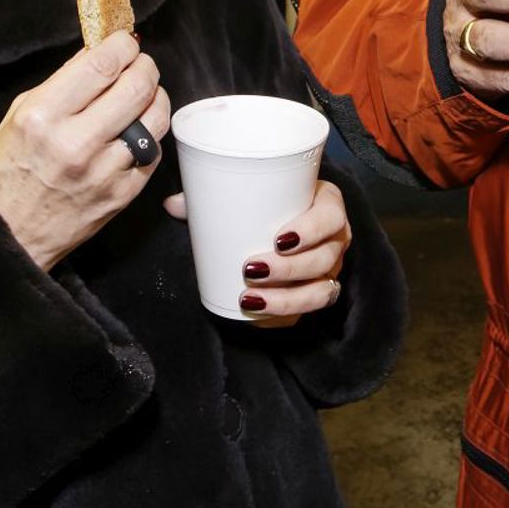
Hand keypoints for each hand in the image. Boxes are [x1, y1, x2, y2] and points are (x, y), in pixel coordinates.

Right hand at [0, 31, 170, 270]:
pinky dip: (149, 134)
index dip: (123, 45)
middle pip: (137, 86)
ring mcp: (103, 171)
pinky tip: (136, 130)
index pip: (102, 65)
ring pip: (155, 118)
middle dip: (145, 66)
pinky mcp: (123, 194)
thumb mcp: (20, 114)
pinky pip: (153, 151)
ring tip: (144, 94)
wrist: (9, 230)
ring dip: (155, 97)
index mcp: (43, 116)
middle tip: (140, 64)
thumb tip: (99, 52)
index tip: (126, 42)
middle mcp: (75, 143)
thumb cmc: (11, 168)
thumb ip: (63, 81)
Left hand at [165, 179, 351, 318]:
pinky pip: (307, 312)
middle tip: (251, 269)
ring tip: (250, 299)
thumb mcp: (255, 191)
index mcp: (327, 205)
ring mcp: (331, 269)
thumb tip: (173, 204)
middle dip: (288, 270)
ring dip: (286, 299)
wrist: (292, 218)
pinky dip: (283, 316)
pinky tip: (258, 316)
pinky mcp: (318, 291)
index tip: (279, 238)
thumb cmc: (275, 201)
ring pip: (320, 292)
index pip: (330, 217)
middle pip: (323, 260)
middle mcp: (335, 240)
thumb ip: (216, 194)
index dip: (310, 230)